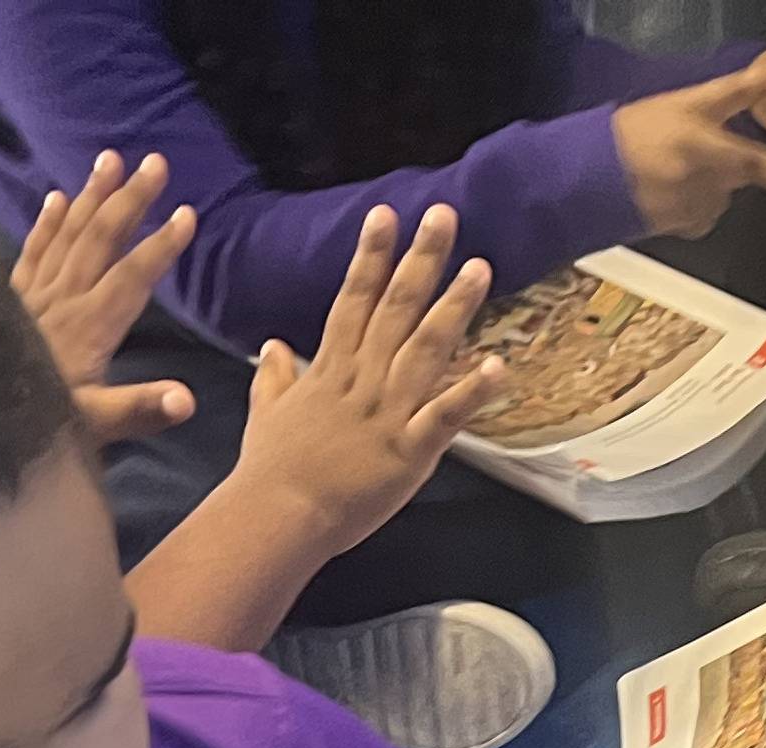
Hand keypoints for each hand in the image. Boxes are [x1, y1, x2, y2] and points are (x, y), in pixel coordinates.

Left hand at [13, 149, 199, 442]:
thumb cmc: (40, 426)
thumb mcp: (95, 426)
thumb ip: (139, 409)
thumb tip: (186, 400)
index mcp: (89, 328)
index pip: (131, 278)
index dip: (160, 247)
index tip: (187, 215)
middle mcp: (63, 300)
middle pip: (99, 240)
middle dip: (129, 201)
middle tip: (155, 163)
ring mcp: (35, 296)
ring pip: (67, 235)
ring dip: (91, 196)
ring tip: (111, 159)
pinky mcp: (13, 299)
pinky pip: (32, 252)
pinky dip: (46, 223)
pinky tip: (57, 197)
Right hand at [235, 205, 505, 553]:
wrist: (277, 516)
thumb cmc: (271, 471)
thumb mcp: (267, 413)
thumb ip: (275, 377)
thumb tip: (273, 347)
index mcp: (331, 369)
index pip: (354, 299)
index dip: (371, 255)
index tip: (386, 214)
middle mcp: (362, 380)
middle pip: (395, 308)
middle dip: (421, 259)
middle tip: (444, 216)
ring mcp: (387, 413)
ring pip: (425, 349)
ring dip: (453, 307)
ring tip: (480, 268)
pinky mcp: (409, 451)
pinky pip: (446, 415)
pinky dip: (472, 391)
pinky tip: (499, 365)